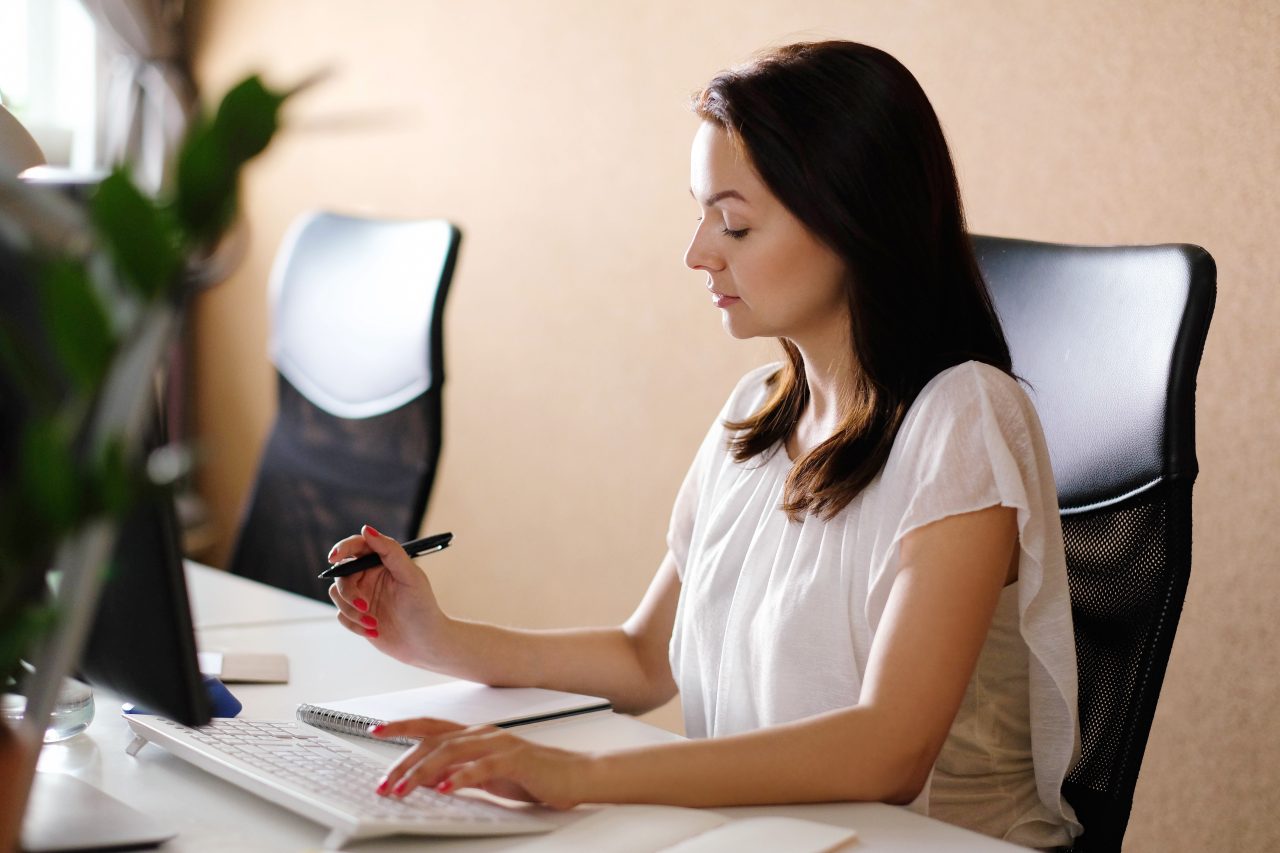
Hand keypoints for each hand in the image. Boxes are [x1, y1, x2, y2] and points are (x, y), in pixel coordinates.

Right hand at [328, 525, 449, 668]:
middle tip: (363, 604)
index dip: (342, 548)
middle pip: (341, 573)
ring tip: (374, 623)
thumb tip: (366, 529)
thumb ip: (390, 551)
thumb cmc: (422, 607)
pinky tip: (375, 631)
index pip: (357, 546)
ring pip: (337, 594)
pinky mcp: (356, 616)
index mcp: (382, 562)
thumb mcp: (410, 576)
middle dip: (348, 590)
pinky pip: (341, 615)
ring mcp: (361, 595)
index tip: (334, 557)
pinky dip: (354, 625)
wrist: (425, 644)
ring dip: (352, 610)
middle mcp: (369, 576)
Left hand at [370, 717, 590, 809]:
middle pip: (434, 742)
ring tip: (404, 790)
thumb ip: (458, 773)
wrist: (573, 776)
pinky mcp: (515, 760)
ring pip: (452, 752)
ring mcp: (499, 744)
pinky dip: (462, 777)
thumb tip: (426, 780)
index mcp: (475, 735)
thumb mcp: (486, 776)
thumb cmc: (532, 776)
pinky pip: (483, 767)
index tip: (376, 730)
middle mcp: (483, 734)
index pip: (431, 727)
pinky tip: (446, 788)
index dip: (403, 727)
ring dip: (423, 772)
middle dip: (404, 762)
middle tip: (385, 784)